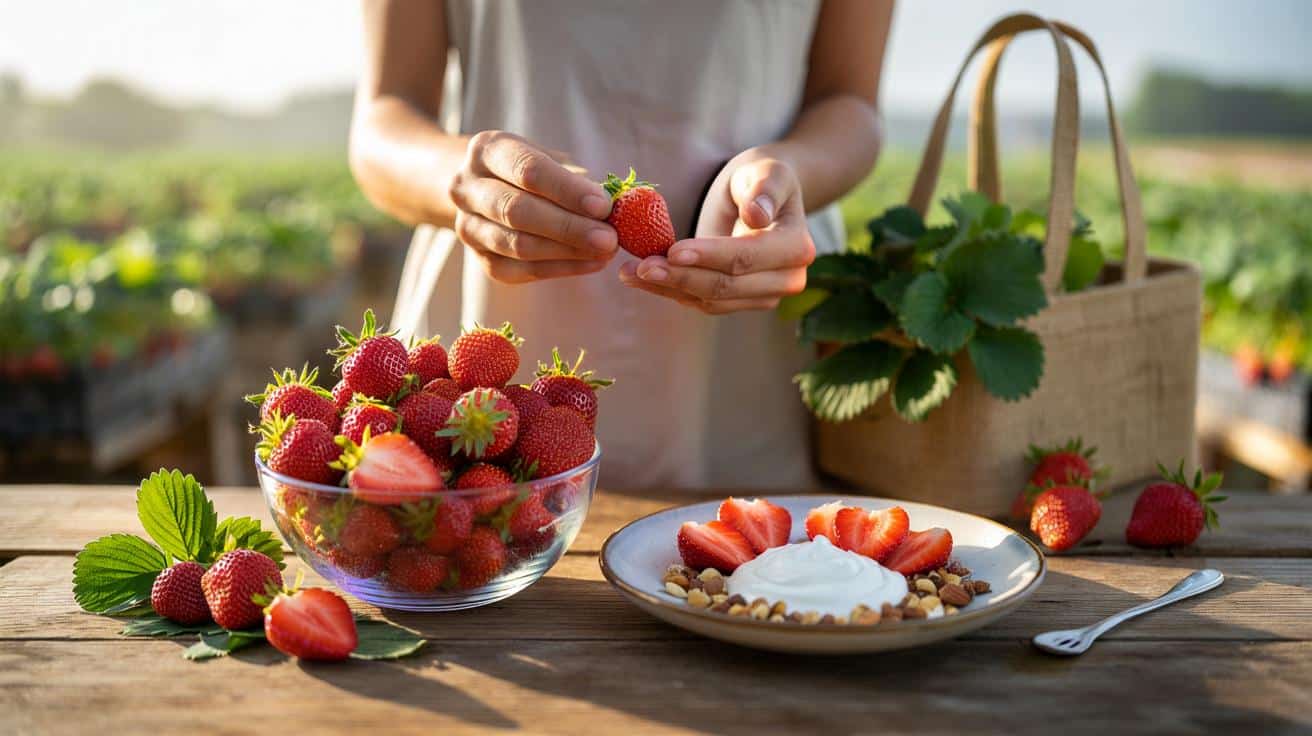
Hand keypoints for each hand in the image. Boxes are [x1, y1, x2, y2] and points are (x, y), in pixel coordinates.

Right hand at [450, 130, 618, 282]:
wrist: (490, 191)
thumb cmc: (534, 172)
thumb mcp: (552, 161)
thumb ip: (578, 180)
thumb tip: (615, 204)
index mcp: (486, 150)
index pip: (527, 170)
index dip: (567, 190)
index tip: (604, 205)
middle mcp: (466, 187)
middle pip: (517, 211)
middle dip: (568, 227)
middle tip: (609, 238)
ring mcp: (467, 226)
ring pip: (517, 245)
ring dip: (567, 251)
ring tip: (606, 251)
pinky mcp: (481, 259)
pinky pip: (521, 270)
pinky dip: (561, 269)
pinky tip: (592, 264)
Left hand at [618, 152, 814, 312]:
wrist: (761, 198)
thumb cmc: (761, 178)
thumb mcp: (767, 171)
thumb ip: (765, 189)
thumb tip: (758, 216)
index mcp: (796, 247)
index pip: (746, 258)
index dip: (709, 256)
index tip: (672, 249)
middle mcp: (787, 279)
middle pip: (727, 286)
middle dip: (680, 277)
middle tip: (639, 266)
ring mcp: (765, 295)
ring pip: (711, 300)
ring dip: (668, 289)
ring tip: (630, 272)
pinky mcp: (741, 302)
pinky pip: (702, 302)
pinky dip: (670, 292)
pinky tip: (640, 278)